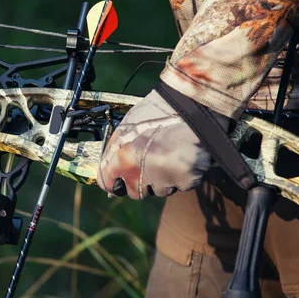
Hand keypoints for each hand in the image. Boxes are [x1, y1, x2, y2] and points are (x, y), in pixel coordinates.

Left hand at [97, 89, 226, 199]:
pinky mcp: (186, 181)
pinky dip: (182, 175)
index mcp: (122, 160)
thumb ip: (115, 150)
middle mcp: (139, 175)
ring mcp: (164, 181)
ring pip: (160, 190)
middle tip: (151, 163)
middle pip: (135, 192)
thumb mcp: (127, 126)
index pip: (108, 184)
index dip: (113, 181)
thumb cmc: (157, 112)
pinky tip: (184, 156)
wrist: (190, 105)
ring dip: (163, 179)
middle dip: (140, 182)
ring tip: (170, 155)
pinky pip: (181, 185)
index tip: (117, 179)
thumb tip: (108, 166)